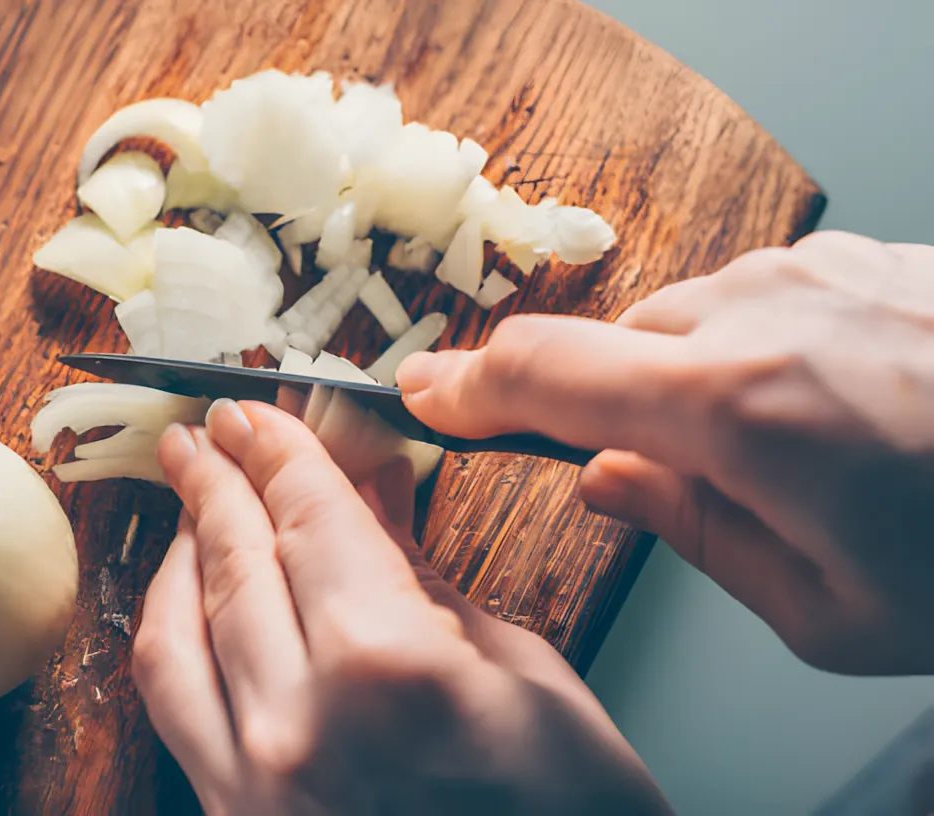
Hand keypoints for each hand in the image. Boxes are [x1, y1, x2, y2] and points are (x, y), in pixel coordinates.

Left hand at [133, 400, 669, 814]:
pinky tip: (189, 598)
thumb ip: (426, 580)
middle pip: (235, 563)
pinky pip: (176, 708)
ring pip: (175, 633)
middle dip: (218, 483)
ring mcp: (253, 787)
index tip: (257, 410)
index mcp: (388, 668)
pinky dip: (173, 635)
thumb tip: (371, 499)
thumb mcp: (525, 674)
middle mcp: (300, 725)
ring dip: (179, 552)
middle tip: (207, 433)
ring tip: (190, 501)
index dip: (280, 451)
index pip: (310, 519)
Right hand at [397, 231, 933, 674]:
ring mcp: (818, 273)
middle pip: (614, 348)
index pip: (543, 374)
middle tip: (673, 480)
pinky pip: (759, 299)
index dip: (464, 385)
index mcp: (738, 411)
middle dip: (609, 408)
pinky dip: (755, 350)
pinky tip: (829, 404)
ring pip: (686, 321)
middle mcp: (765, 316)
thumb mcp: (828, 611)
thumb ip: (690, 533)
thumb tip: (610, 481)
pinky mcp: (864, 257)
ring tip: (783, 453)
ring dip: (691, 383)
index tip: (418, 394)